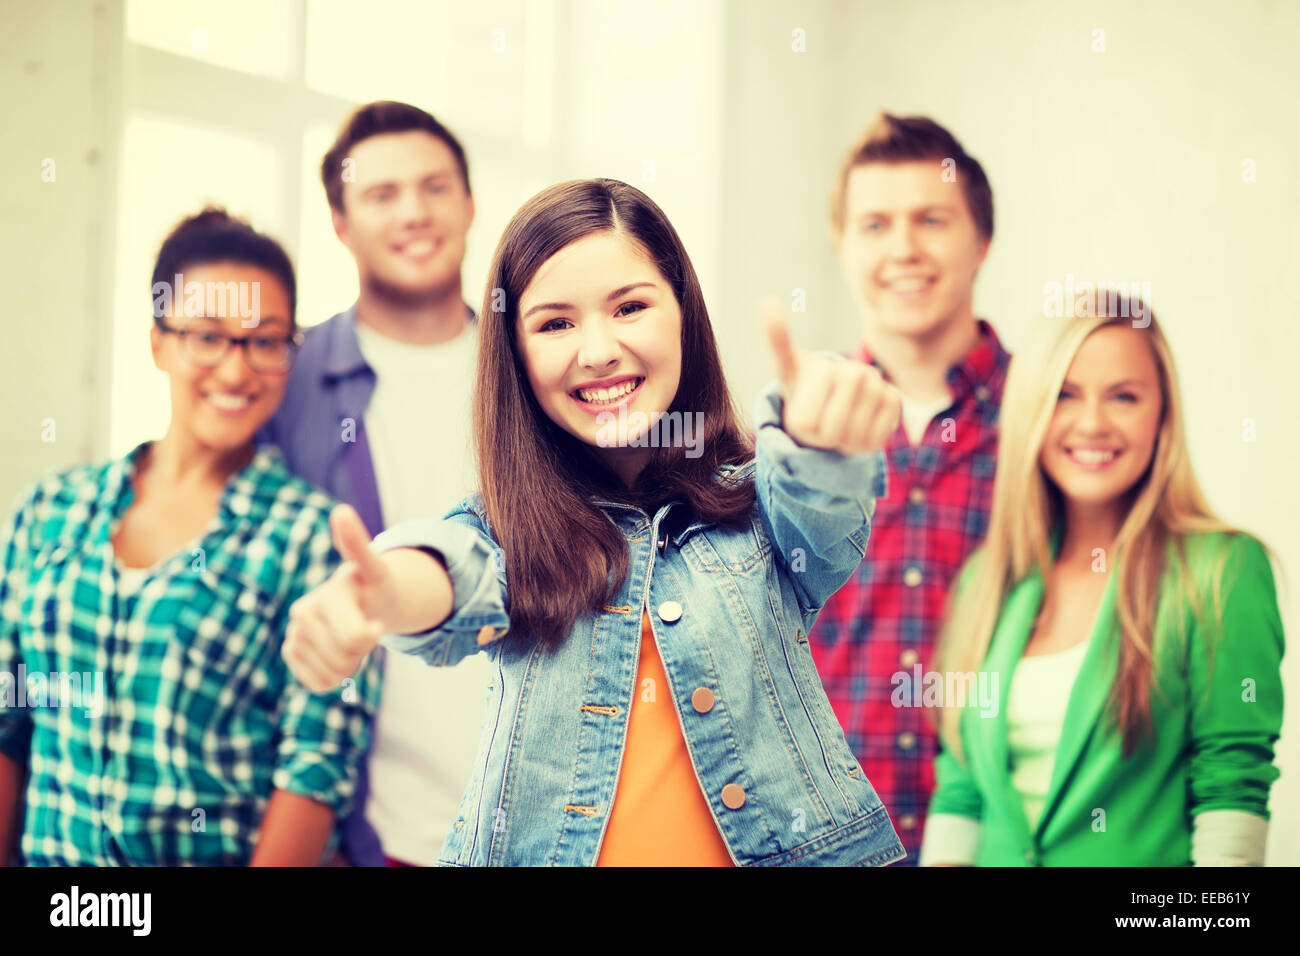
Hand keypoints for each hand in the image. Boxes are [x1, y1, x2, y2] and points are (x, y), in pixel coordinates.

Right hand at [282, 503, 395, 692]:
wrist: (362, 600)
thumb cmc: (372, 585)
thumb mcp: (376, 567)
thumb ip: (358, 545)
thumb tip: (340, 511)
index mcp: (325, 596)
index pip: (357, 639)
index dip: (372, 636)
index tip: (375, 621)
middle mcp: (302, 614)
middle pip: (345, 659)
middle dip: (361, 650)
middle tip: (362, 627)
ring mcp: (294, 635)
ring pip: (332, 674)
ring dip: (349, 664)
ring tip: (350, 637)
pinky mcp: (291, 653)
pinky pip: (316, 683)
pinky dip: (332, 677)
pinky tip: (335, 653)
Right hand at [762, 298, 900, 453]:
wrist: (826, 423)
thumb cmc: (804, 388)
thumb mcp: (788, 365)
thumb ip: (778, 339)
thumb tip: (767, 301)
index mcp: (799, 423)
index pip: (825, 373)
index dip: (822, 370)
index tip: (813, 384)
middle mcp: (825, 440)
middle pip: (855, 378)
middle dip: (847, 372)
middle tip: (836, 386)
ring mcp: (853, 444)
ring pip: (876, 389)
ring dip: (867, 384)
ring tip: (851, 396)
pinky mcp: (878, 442)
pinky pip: (893, 401)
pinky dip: (884, 395)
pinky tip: (868, 405)